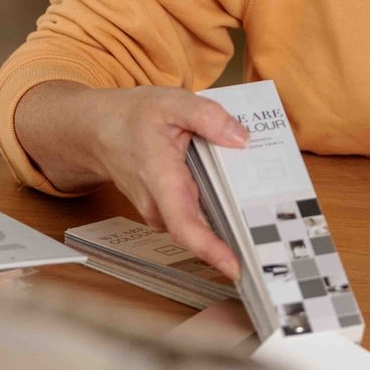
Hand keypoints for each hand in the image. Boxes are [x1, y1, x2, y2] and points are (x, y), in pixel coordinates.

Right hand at [17, 82, 249, 278]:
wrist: (96, 130)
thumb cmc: (130, 117)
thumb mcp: (171, 103)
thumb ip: (207, 116)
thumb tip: (241, 138)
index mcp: (160, 178)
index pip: (183, 224)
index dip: (209, 249)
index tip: (234, 267)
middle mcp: (159, 203)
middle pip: (200, 231)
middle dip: (235, 237)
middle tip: (273, 239)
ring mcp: (161, 210)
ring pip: (200, 224)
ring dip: (230, 222)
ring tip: (267, 211)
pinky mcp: (166, 209)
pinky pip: (196, 215)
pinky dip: (218, 209)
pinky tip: (242, 196)